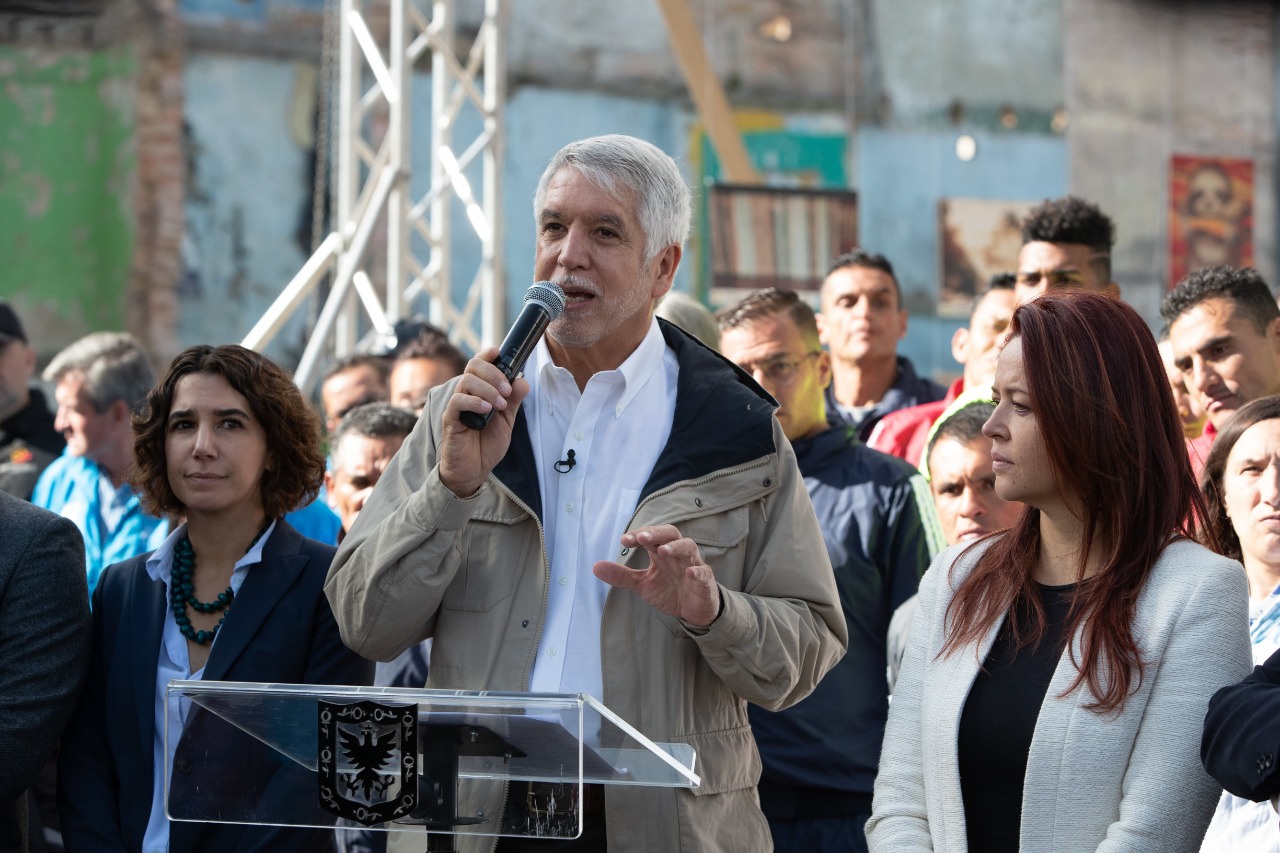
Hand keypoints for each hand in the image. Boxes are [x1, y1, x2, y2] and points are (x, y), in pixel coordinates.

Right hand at [439, 347, 529, 497]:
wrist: (474, 470)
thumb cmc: (487, 445)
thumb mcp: (507, 421)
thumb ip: (513, 401)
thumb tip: (523, 380)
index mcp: (480, 391)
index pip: (479, 364)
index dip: (487, 355)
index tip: (497, 352)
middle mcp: (466, 394)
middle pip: (473, 366)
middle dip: (494, 373)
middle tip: (506, 391)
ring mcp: (457, 406)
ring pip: (466, 381)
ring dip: (488, 389)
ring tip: (500, 405)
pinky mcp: (450, 419)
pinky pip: (457, 401)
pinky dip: (474, 402)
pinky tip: (486, 410)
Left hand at [593, 525, 720, 627]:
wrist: (693, 611)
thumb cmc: (669, 591)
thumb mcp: (642, 584)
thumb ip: (621, 576)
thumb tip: (595, 566)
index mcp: (661, 552)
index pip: (651, 536)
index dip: (639, 535)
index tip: (624, 540)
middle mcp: (677, 554)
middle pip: (670, 534)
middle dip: (656, 534)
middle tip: (642, 537)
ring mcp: (693, 565)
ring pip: (689, 548)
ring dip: (676, 547)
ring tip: (662, 551)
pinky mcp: (705, 581)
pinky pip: (703, 572)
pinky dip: (697, 571)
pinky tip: (689, 573)